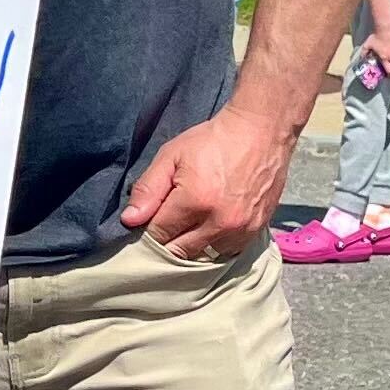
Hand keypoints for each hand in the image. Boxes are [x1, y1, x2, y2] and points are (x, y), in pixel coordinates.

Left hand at [118, 100, 295, 262]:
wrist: (260, 132)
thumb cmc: (211, 141)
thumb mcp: (171, 156)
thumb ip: (148, 189)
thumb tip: (130, 220)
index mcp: (194, 202)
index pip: (159, 235)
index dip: (150, 229)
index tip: (150, 219)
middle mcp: (219, 222)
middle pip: (180, 251)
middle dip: (168, 241)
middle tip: (167, 222)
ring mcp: (241, 229)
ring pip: (204, 256)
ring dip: (192, 246)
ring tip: (190, 225)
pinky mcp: (256, 231)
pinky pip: (228, 253)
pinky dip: (215, 246)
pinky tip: (210, 228)